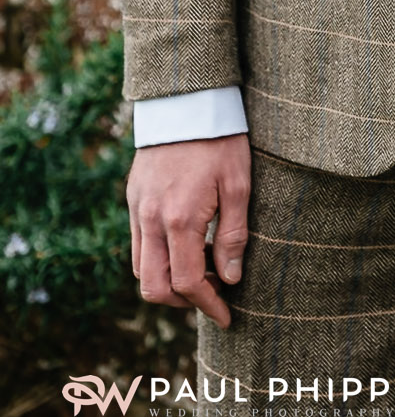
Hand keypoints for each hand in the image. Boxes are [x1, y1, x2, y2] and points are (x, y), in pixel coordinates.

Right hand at [127, 134, 251, 329]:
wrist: (186, 100)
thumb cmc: (220, 140)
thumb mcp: (239, 184)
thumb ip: (233, 235)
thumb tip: (231, 278)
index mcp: (180, 219)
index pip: (188, 283)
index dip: (209, 305)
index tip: (227, 315)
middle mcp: (151, 220)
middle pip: (154, 288)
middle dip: (183, 302)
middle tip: (213, 295)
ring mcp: (137, 210)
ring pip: (141, 269)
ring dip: (167, 282)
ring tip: (202, 271)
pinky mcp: (133, 199)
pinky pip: (138, 245)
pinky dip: (157, 259)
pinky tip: (185, 245)